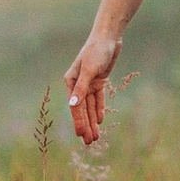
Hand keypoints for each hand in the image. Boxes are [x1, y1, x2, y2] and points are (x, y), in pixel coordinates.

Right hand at [65, 27, 123, 146]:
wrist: (108, 38)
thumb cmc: (96, 51)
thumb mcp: (89, 70)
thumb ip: (81, 89)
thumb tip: (72, 105)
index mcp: (71, 81)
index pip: (75, 106)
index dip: (79, 121)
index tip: (81, 135)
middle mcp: (78, 84)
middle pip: (82, 109)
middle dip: (86, 125)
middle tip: (90, 142)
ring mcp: (88, 83)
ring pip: (90, 106)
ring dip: (93, 121)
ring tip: (95, 136)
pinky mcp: (98, 81)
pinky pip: (97, 99)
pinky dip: (99, 109)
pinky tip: (100, 121)